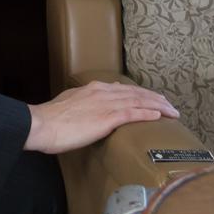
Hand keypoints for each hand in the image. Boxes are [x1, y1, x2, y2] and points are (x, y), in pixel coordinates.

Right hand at [25, 80, 178, 153]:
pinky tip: (158, 116)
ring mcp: (105, 103)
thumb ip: (84, 104)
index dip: (140, 93)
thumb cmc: (52, 119)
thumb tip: (91, 108)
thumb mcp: (70, 104)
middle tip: (169, 104)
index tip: (152, 98)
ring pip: (138, 101)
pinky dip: (147, 113)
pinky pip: (132, 113)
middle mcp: (102, 92)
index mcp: (93, 89)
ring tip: (171, 110)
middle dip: (154, 98)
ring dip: (157, 105)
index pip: (123, 89)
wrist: (42, 124)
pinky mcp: (106, 117)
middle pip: (135, 93)